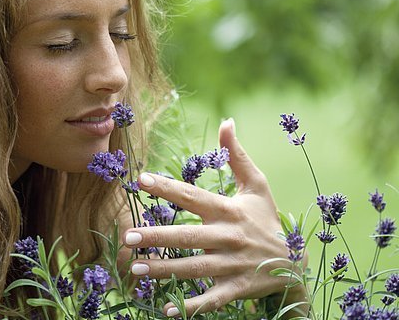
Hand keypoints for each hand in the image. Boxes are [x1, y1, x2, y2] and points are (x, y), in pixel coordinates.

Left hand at [123, 118, 306, 316]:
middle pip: (188, 236)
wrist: (295, 264)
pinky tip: (167, 311)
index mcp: (229, 210)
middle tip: (128, 237)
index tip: (141, 180)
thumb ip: (237, 155)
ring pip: (194, 268)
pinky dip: (191, 307)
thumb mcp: (258, 185)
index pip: (193, 196)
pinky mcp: (236, 288)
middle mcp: (228, 237)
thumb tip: (227, 121)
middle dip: (157, 237)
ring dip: (164, 270)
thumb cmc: (267, 219)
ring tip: (135, 268)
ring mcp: (232, 265)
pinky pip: (211, 299)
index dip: (168, 187)